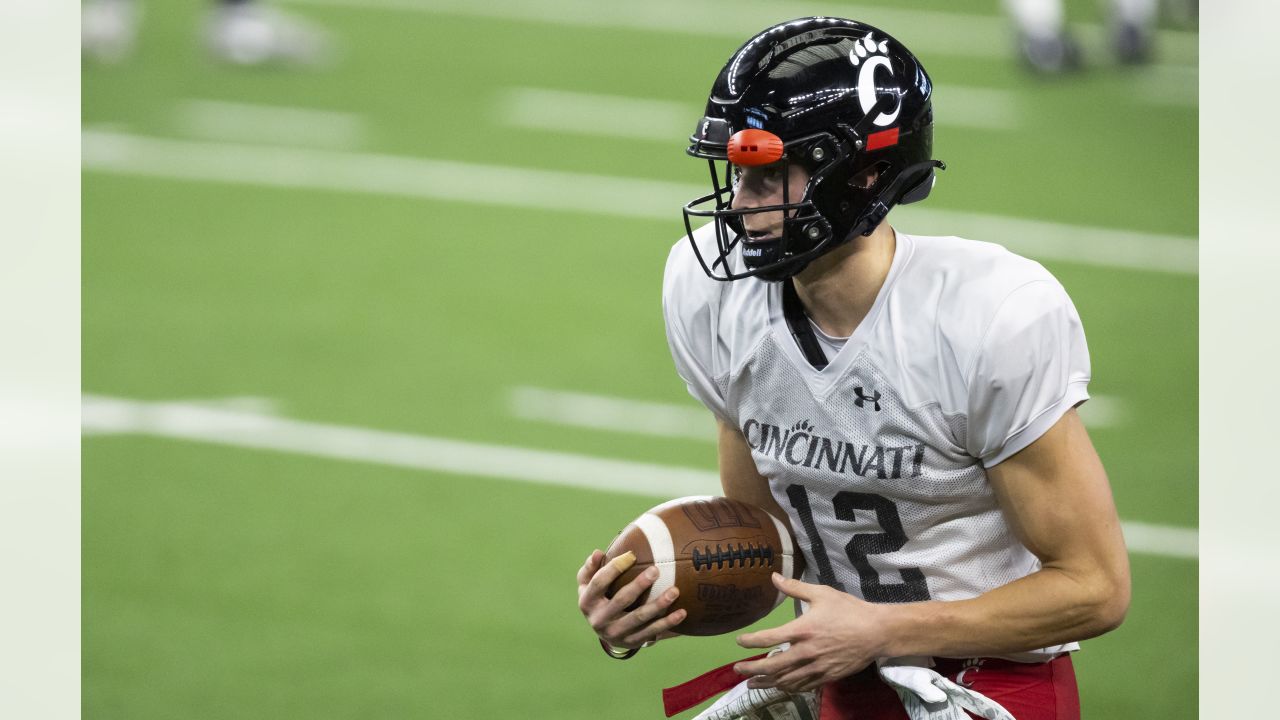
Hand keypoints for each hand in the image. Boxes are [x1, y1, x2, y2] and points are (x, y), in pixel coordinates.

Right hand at [576, 549, 686, 648]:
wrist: (604, 632)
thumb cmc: (598, 597)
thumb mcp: (587, 584)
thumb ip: (591, 567)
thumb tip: (597, 553)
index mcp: (587, 602)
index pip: (599, 582)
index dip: (614, 568)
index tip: (632, 555)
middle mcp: (599, 619)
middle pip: (621, 600)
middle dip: (639, 585)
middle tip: (656, 570)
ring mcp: (615, 633)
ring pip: (639, 618)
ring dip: (658, 605)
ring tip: (674, 591)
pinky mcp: (631, 642)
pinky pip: (652, 631)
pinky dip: (667, 622)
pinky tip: (681, 612)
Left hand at [732, 573, 890, 691]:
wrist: (876, 632)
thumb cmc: (849, 610)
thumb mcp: (821, 593)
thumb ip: (794, 588)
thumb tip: (774, 577)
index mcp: (802, 630)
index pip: (768, 638)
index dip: (750, 641)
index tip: (739, 641)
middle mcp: (806, 651)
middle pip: (772, 665)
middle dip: (752, 669)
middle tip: (738, 669)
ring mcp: (817, 667)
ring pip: (785, 680)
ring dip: (766, 682)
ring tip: (751, 683)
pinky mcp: (827, 676)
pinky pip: (802, 686)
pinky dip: (787, 687)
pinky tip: (779, 686)